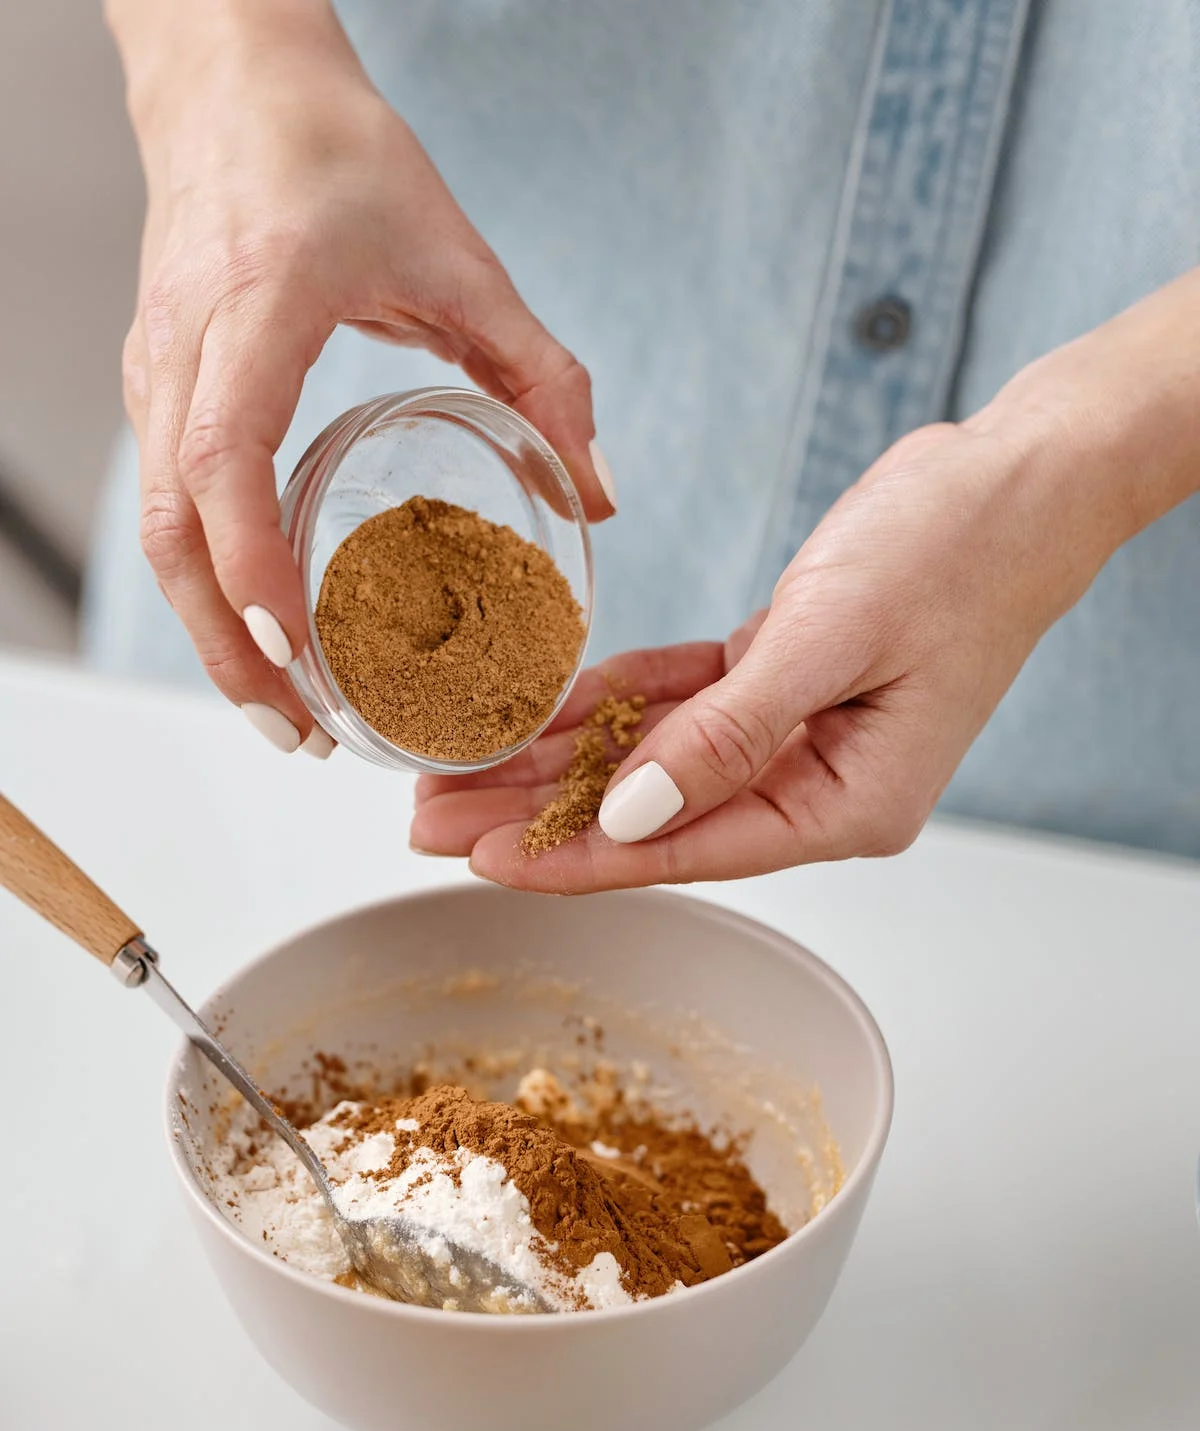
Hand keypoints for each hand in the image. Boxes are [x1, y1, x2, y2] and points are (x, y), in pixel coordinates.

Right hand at [109, 0, 613, 750]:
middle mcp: (186, 347)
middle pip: (173, 529)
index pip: (223, 459)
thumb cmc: (337, 154)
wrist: (234, 82)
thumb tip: (598, 491)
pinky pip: (166, 506)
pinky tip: (261, 632)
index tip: (292, 645)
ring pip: (157, 530)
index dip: (249, 563)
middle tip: (296, 732)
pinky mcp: (156, 384)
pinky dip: (206, 583)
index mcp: (257, 306)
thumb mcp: (461, 256)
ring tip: (282, 713)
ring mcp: (156, 368)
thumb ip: (542, 373)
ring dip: (210, 632)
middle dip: (228, 646)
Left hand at [411, 412, 1117, 888]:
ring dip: (557, 759)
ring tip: (456, 769)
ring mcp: (799, 733)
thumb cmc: (959, 551)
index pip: (683, 848)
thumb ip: (726, 735)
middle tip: (431, 820)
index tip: (482, 861)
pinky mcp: (781, 674)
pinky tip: (535, 707)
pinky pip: (677, 699)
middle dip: (538, 816)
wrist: (1023, 473)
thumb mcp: (831, 639)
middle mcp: (818, 784)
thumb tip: (628, 815)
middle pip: (651, 816)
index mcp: (847, 806)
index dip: (576, 857)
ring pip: (651, 758)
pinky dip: (610, 699)